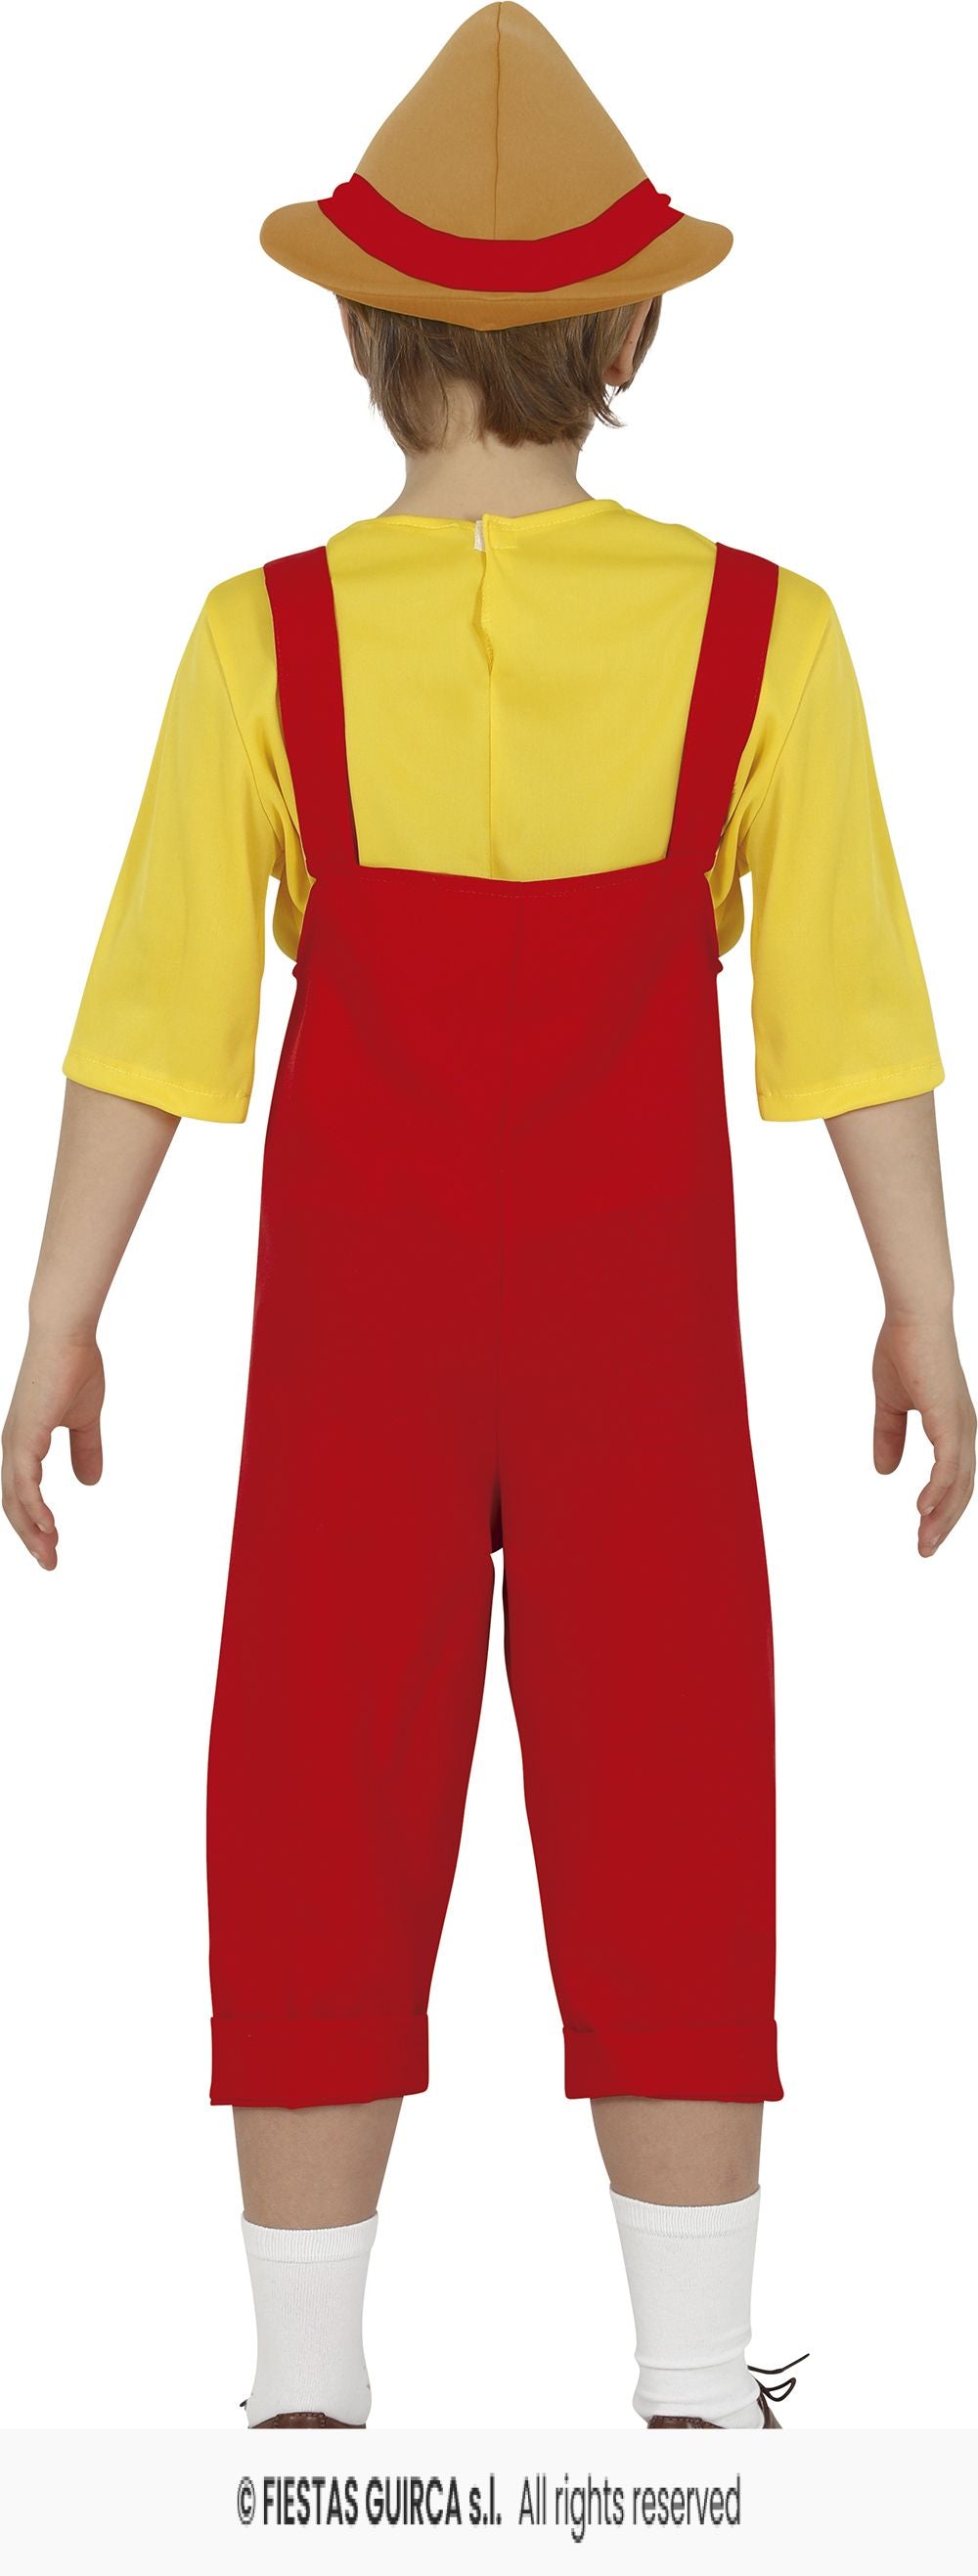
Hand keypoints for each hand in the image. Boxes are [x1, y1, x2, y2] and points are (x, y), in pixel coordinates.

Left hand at [1, 1329, 105, 1569]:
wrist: (67, 1337)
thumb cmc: (74, 1368)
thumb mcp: (85, 1420)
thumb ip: (86, 1449)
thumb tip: (90, 1482)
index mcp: (24, 1442)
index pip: (21, 1492)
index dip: (35, 1521)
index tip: (52, 1546)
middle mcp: (14, 1445)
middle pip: (13, 1503)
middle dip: (31, 1536)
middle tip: (50, 1562)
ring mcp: (16, 1441)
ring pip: (15, 1498)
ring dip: (32, 1530)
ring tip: (49, 1554)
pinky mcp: (25, 1435)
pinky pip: (24, 1482)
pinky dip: (34, 1508)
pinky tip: (47, 1526)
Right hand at [872, 1312, 975, 1554]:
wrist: (912, 1318)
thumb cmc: (903, 1349)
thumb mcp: (890, 1403)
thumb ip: (888, 1435)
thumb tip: (885, 1471)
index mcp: (952, 1425)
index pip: (954, 1478)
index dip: (940, 1508)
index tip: (923, 1533)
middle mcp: (962, 1429)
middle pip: (962, 1489)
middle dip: (944, 1523)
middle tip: (924, 1550)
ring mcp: (959, 1425)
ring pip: (959, 1484)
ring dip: (942, 1516)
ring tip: (924, 1541)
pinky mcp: (949, 1419)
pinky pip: (949, 1466)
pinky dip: (938, 1491)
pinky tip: (923, 1509)